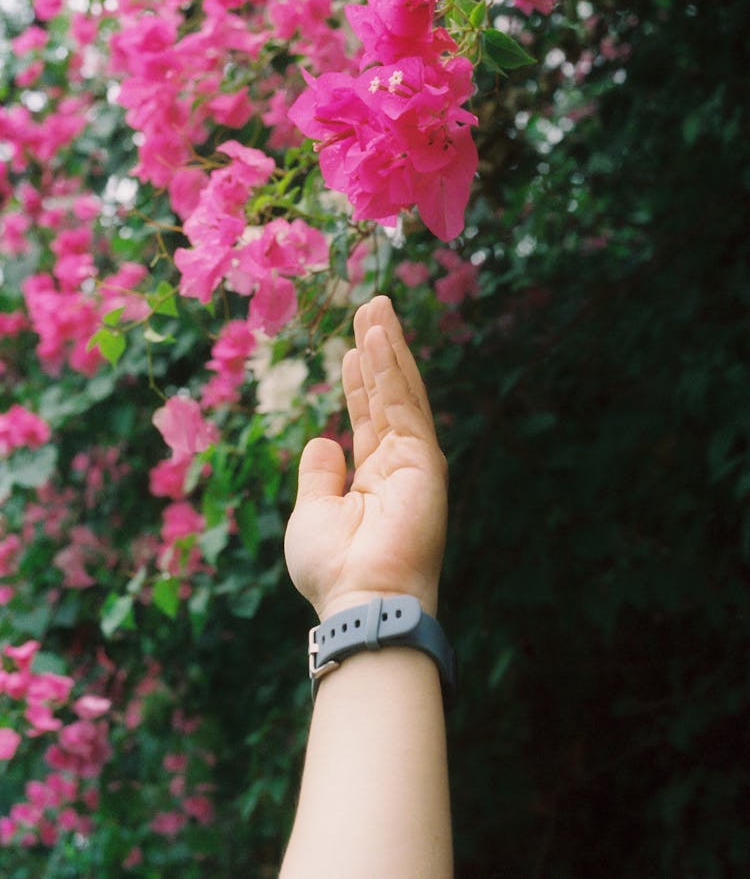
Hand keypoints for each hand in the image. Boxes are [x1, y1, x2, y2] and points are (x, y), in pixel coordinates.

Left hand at [284, 295, 447, 622]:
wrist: (360, 600)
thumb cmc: (334, 568)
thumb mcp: (313, 512)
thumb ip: (320, 473)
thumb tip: (324, 439)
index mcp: (373, 476)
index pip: (367, 415)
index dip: (359, 378)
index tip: (353, 345)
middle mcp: (397, 462)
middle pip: (387, 394)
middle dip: (379, 349)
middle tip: (371, 304)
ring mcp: (413, 459)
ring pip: (399, 390)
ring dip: (387, 346)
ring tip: (375, 305)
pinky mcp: (423, 458)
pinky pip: (402, 402)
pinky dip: (390, 367)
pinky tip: (378, 335)